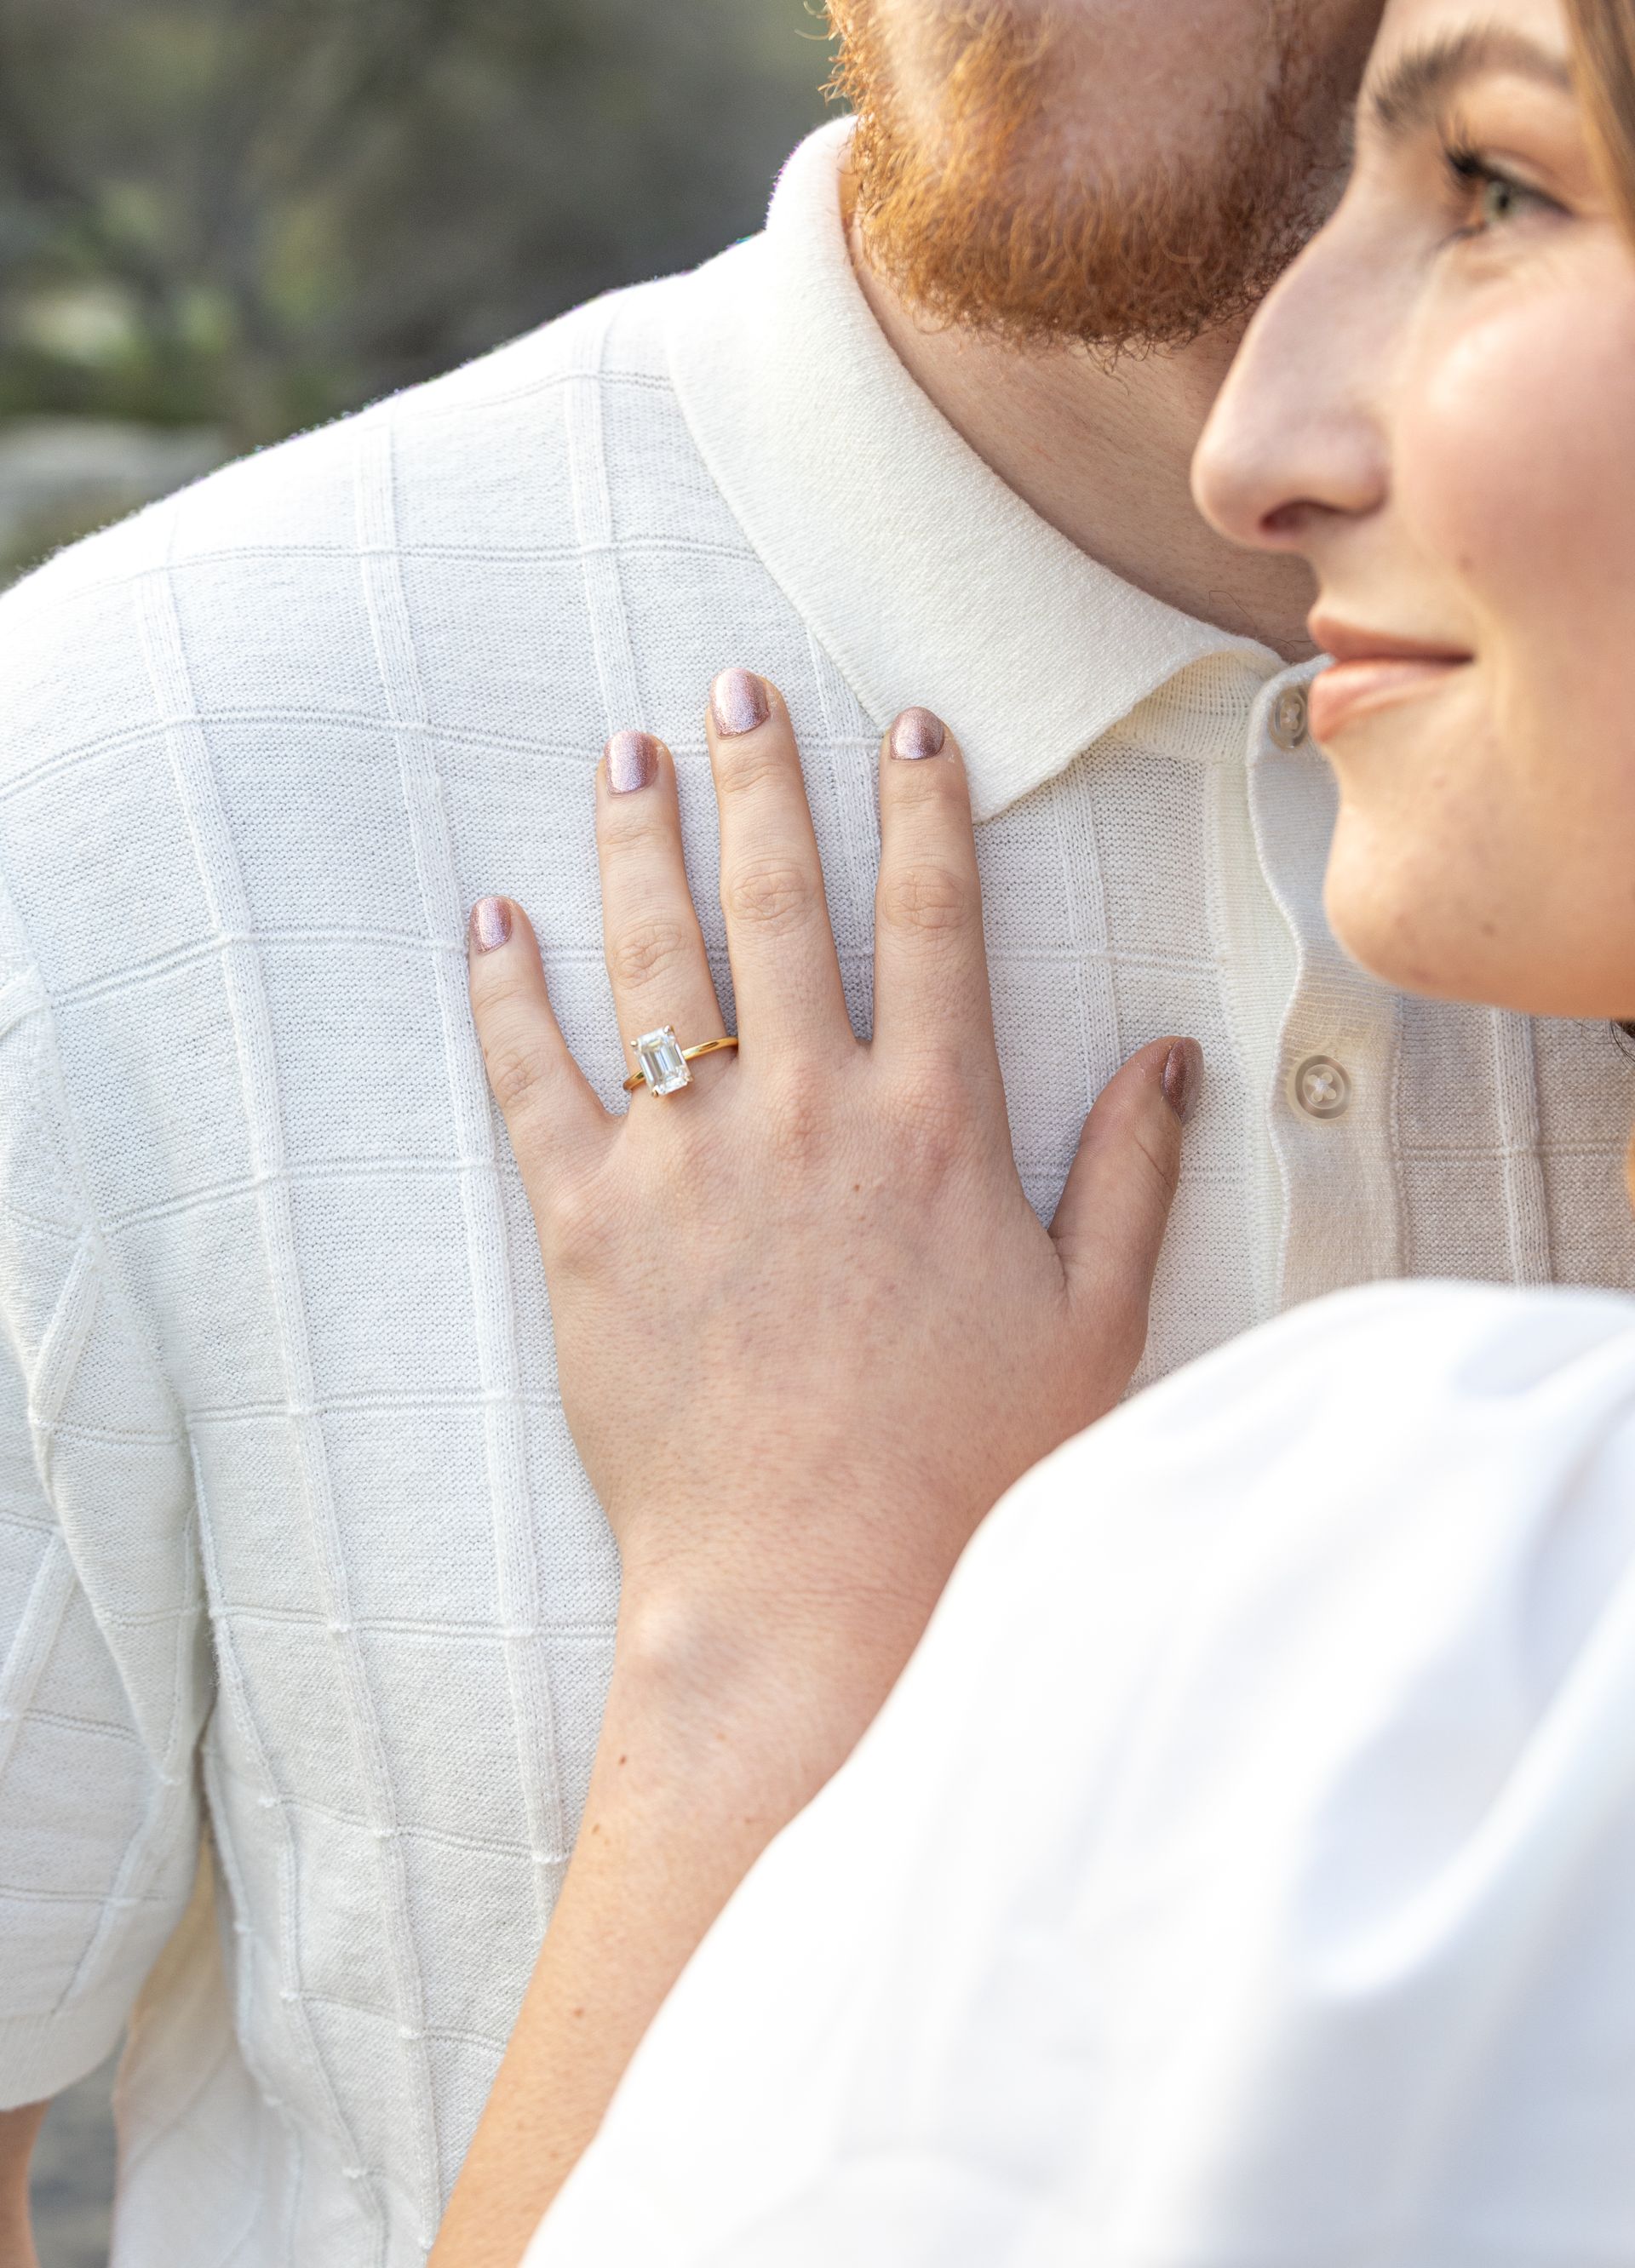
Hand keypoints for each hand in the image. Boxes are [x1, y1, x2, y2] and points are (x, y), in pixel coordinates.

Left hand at [436, 676, 1198, 2261]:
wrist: (813, 1590)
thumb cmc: (966, 1468)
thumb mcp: (1091, 1322)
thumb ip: (1129, 1173)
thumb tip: (1165, 1056)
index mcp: (936, 1123)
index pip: (934, 920)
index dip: (923, 810)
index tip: (908, 726)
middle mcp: (811, 1111)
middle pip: (781, 903)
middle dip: (762, 780)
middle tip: (734, 689)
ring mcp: (692, 1162)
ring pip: (656, 957)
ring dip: (637, 842)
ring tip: (624, 755)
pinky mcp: (591, 1227)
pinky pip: (535, 1079)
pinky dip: (506, 991)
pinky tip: (491, 917)